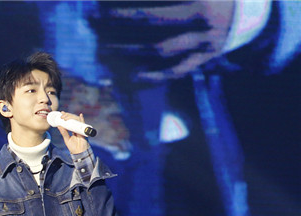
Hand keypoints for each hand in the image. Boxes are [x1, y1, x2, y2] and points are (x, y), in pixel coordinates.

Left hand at [56, 111, 90, 153]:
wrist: (79, 153)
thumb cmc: (73, 147)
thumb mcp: (67, 139)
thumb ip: (64, 133)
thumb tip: (59, 126)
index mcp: (72, 130)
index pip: (69, 121)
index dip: (66, 116)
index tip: (62, 113)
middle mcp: (76, 128)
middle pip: (73, 120)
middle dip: (68, 116)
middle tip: (62, 115)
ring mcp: (80, 129)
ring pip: (77, 120)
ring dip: (71, 117)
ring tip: (66, 116)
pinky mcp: (83, 132)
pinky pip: (83, 125)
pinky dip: (82, 120)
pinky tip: (80, 115)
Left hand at [90, 0, 235, 80]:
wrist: (251, 12)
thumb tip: (128, 0)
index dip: (126, 2)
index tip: (104, 3)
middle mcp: (202, 16)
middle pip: (151, 20)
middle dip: (120, 21)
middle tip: (97, 21)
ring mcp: (205, 39)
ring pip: (161, 47)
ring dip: (130, 49)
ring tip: (106, 48)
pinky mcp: (207, 57)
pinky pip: (178, 70)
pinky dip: (156, 75)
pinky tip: (135, 75)